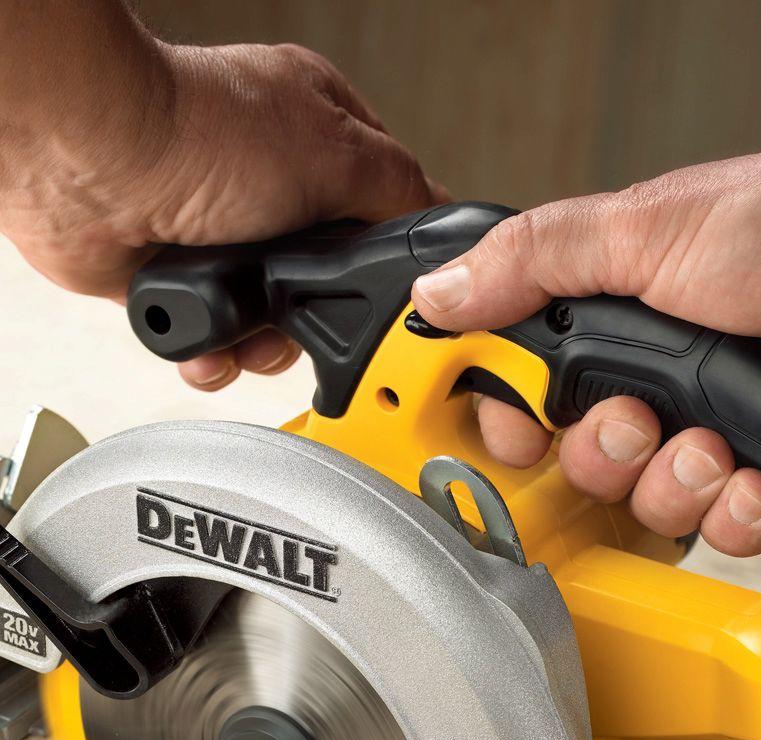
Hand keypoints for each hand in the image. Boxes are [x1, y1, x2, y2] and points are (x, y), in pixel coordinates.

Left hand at [0, 2, 442, 389]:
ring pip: (280, 322)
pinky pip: (222, 339)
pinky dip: (219, 353)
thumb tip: (438, 226)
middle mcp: (278, 187)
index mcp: (324, 137)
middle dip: (323, 318)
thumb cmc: (196, 131)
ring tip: (253, 334)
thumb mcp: (338, 150)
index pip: (387, 210)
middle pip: (334, 282)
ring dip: (268, 346)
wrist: (89, 163)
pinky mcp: (187, 280)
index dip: (395, 261)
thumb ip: (400, 193)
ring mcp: (230, 237)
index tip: (403, 303)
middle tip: (316, 323)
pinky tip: (214, 342)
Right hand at [412, 136, 760, 554]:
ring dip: (674, 480)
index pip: (523, 386)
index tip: (512, 429)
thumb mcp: (652, 226)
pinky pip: (714, 531)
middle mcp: (655, 380)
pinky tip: (755, 471)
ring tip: (714, 441)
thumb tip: (444, 289)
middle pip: (578, 461)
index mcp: (615, 318)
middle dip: (603, 453)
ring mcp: (706, 431)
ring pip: (643, 504)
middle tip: (637, 420)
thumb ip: (537, 258)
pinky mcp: (758, 477)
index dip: (508, 419)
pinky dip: (735, 509)